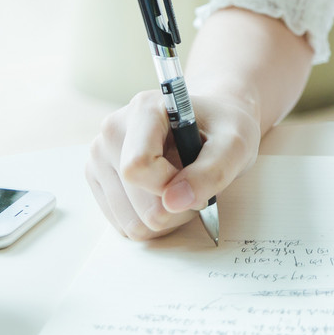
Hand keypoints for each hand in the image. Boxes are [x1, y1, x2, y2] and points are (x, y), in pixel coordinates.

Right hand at [85, 87, 260, 239]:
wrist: (210, 124)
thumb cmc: (223, 129)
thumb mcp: (236, 145)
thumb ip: (212, 172)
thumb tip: (174, 201)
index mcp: (143, 110)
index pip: (137, 168)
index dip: (170, 188)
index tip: (196, 180)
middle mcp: (112, 130)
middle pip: (136, 203)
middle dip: (174, 207)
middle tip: (195, 185)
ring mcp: (100, 155)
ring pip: (129, 222)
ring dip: (164, 216)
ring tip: (181, 188)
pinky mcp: (98, 177)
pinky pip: (122, 224)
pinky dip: (149, 220)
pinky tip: (163, 195)